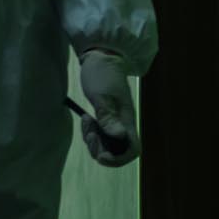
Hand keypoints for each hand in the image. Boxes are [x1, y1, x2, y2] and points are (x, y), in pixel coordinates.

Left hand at [78, 49, 138, 166]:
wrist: (100, 58)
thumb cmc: (102, 75)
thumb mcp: (101, 96)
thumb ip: (109, 117)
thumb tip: (120, 137)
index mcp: (127, 121)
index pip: (132, 150)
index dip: (118, 159)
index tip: (101, 156)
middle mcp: (124, 124)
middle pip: (117, 151)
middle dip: (100, 149)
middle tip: (89, 132)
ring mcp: (115, 122)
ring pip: (107, 144)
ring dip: (93, 140)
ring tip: (86, 121)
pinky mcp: (107, 118)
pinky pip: (101, 135)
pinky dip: (91, 132)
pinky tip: (86, 118)